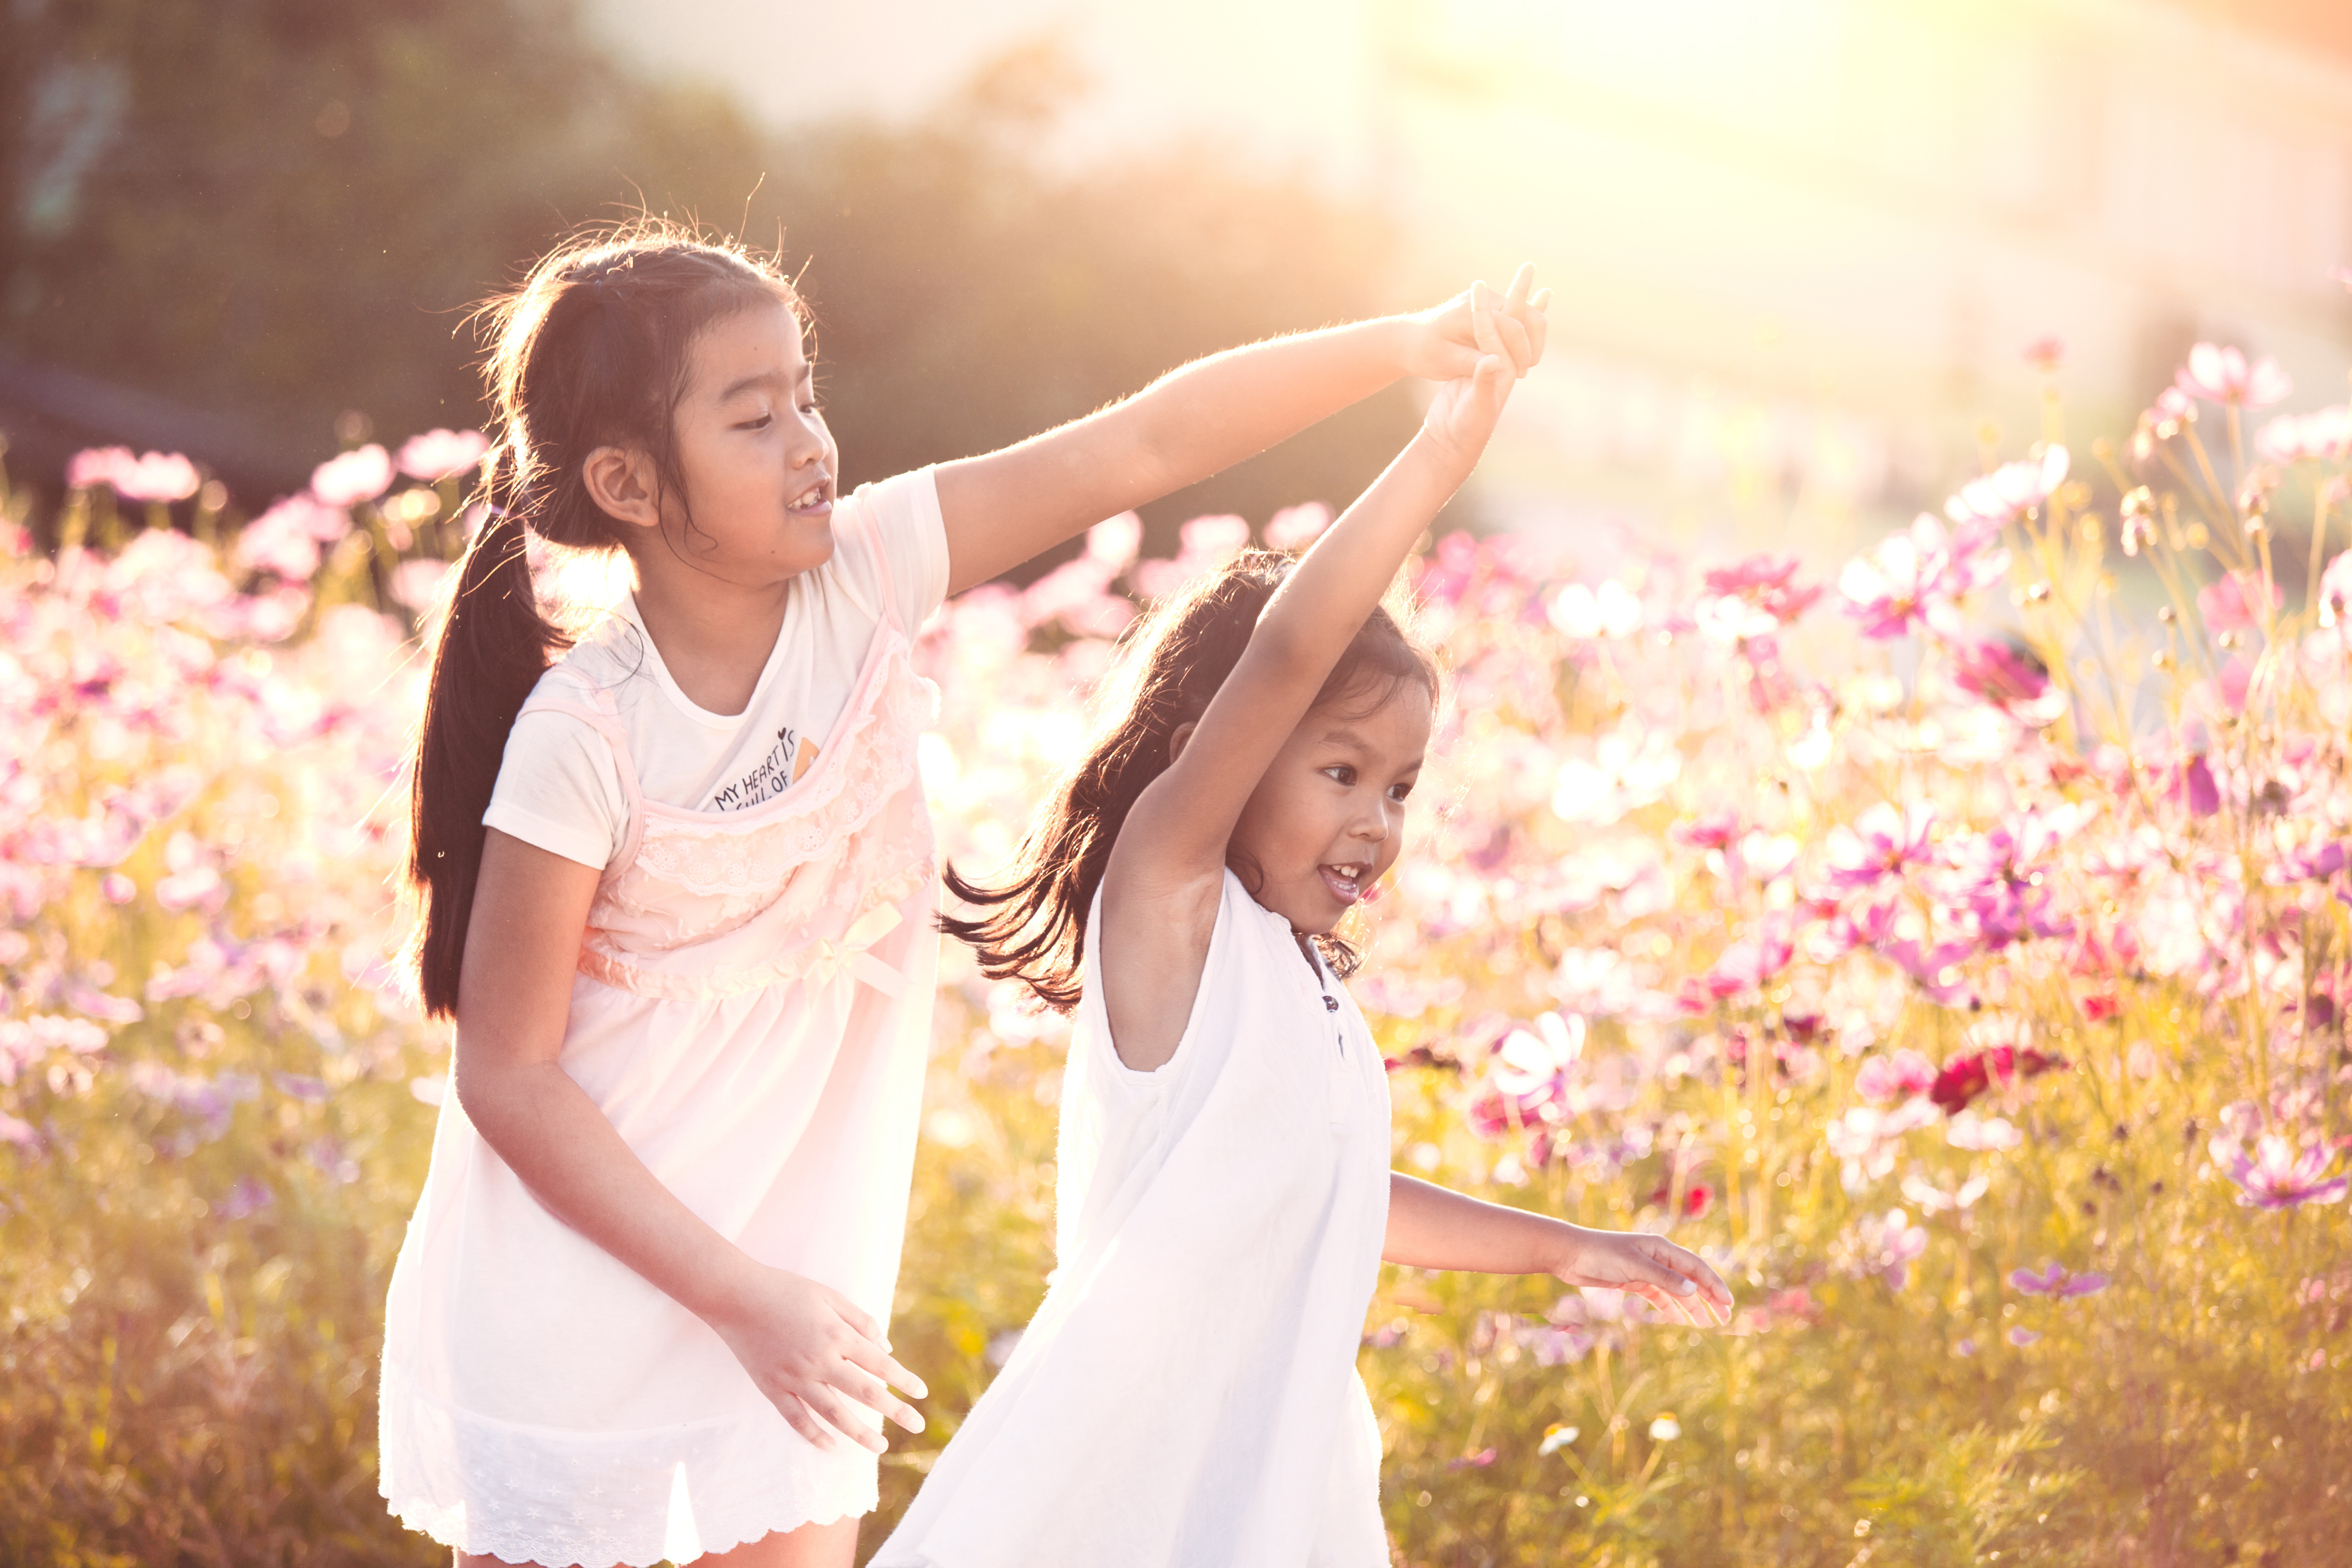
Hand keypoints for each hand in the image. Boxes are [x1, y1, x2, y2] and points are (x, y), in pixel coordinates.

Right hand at [706, 1265, 928, 1453]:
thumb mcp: (829, 1296)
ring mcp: (794, 1378)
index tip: (922, 1393)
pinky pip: (796, 1419)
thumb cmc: (787, 1290)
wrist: (736, 1297)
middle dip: (895, 1411)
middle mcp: (819, 1361)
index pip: (880, 1364)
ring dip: (860, 1433)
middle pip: (865, 1393)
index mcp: (836, 1335)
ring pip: (833, 1414)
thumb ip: (860, 1321)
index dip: (904, 1380)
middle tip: (917, 1426)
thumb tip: (886, 1347)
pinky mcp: (772, 1389)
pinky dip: (814, 1435)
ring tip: (881, 1446)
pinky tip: (831, 1446)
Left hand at [1400, 264, 1550, 381]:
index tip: (1523, 375)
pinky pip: (1516, 310)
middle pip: (1525, 314)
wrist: (1411, 339)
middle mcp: (1483, 299)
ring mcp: (1488, 300)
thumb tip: (1496, 363)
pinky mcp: (1490, 306)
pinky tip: (1546, 296)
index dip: (1522, 352)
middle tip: (1529, 368)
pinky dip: (1528, 320)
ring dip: (1533, 335)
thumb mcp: (1445, 362)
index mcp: (1471, 311)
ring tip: (1530, 362)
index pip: (1511, 326)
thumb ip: (1471, 362)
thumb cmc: (1425, 354)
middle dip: (1534, 341)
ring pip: (1525, 312)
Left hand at [1550, 1227, 1734, 1328]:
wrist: (1571, 1255)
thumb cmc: (1602, 1254)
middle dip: (1708, 1298)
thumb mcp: (1635, 1266)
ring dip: (1691, 1305)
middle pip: (1691, 1279)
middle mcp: (1658, 1257)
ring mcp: (1647, 1269)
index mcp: (1662, 1248)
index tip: (1728, 1304)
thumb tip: (1693, 1290)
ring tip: (1704, 1324)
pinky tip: (1678, 1319)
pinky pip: (1659, 1295)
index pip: (1696, 1268)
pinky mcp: (1635, 1280)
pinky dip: (1670, 1306)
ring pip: (1677, 1289)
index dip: (1714, 1285)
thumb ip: (1664, 1278)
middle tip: (1724, 1319)